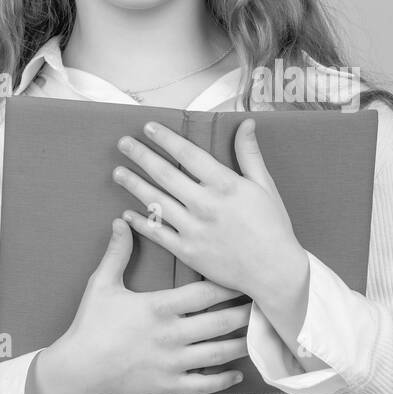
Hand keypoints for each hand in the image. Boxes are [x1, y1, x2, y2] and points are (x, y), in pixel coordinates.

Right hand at [42, 218, 251, 393]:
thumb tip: (121, 221)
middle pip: (221, 323)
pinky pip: (204, 385)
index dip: (231, 285)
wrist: (77, 370)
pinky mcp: (168, 386)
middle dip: (245, 313)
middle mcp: (172, 335)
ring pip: (218, 354)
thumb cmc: (90, 325)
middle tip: (265, 304)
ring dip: (241, 344)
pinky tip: (238, 373)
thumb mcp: (102, 284)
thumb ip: (117, 253)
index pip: (206, 294)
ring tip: (259, 335)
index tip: (248, 277)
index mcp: (160, 307)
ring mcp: (172, 363)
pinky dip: (224, 380)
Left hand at [113, 117, 309, 308]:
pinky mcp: (187, 252)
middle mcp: (205, 204)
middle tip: (123, 143)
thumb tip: (246, 122)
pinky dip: (140, 222)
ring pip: (156, 202)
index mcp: (225, 185)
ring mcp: (193, 229)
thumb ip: (249, 153)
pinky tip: (126, 213)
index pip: (188, 154)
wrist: (274, 271)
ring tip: (118, 172)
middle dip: (141, 155)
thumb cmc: (273, 227)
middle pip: (165, 174)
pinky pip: (157, 234)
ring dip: (134, 185)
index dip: (166, 139)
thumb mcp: (265, 186)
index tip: (148, 128)